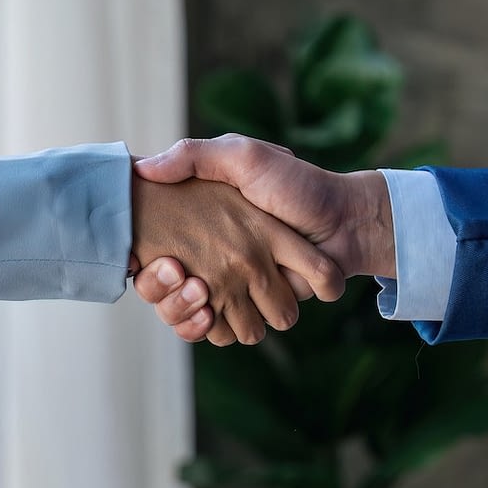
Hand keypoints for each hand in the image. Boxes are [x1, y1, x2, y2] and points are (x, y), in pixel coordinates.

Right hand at [130, 135, 392, 340]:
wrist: (345, 220)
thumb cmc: (296, 183)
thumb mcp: (243, 155)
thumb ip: (194, 156)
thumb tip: (142, 170)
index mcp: (198, 223)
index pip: (145, 253)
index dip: (141, 263)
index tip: (144, 257)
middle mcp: (209, 256)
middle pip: (158, 290)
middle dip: (162, 291)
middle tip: (179, 272)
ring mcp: (230, 285)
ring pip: (185, 315)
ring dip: (185, 310)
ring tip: (199, 289)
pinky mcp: (253, 309)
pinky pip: (218, 332)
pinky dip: (212, 328)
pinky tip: (210, 312)